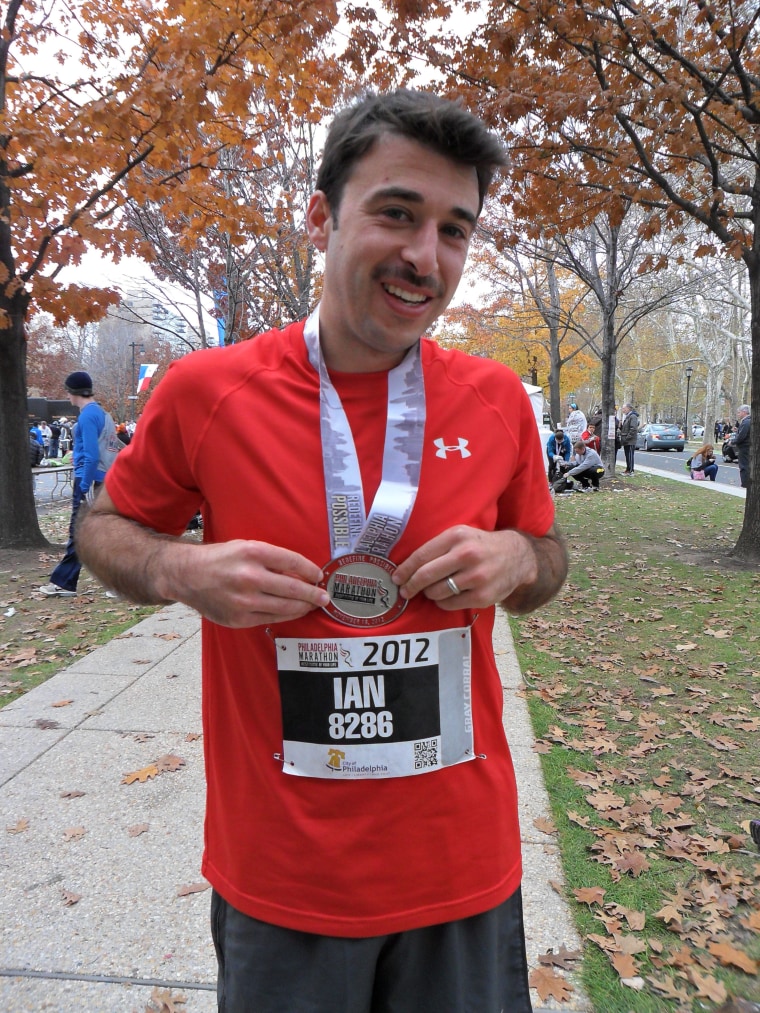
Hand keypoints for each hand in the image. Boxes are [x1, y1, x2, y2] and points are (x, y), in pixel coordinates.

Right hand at [160, 539, 329, 628]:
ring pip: (285, 607)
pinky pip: (271, 619)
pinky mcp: (238, 619)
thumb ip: (272, 559)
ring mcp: (243, 600)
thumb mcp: (246, 547)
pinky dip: (286, 615)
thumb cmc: (221, 559)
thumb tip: (302, 574)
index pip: (293, 562)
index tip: (319, 575)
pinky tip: (293, 612)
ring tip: (312, 605)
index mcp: (253, 552)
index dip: (311, 570)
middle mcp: (249, 576)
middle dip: (313, 594)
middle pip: (293, 588)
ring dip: (304, 607)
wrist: (187, 575)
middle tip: (324, 597)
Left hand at [392, 526, 537, 611]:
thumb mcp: (461, 535)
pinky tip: (447, 597)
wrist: (517, 557)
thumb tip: (407, 567)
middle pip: (426, 576)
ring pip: (437, 592)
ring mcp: (476, 577)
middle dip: (410, 586)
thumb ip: (438, 546)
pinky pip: (450, 604)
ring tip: (432, 590)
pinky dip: (443, 603)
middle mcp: (467, 555)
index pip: (422, 555)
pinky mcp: (483, 596)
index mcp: (457, 536)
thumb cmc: (481, 546)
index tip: (396, 577)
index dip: (405, 569)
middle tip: (405, 591)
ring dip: (429, 594)